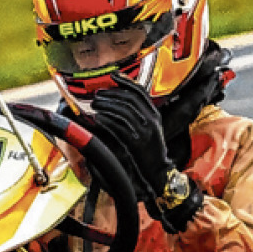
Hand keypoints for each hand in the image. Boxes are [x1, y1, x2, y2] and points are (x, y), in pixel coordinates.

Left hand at [86, 82, 203, 232]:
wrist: (158, 174)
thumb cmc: (149, 153)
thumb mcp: (149, 131)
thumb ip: (139, 117)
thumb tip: (119, 104)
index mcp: (155, 115)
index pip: (140, 92)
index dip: (125, 82)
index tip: (113, 77)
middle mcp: (151, 120)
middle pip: (128, 99)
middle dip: (111, 95)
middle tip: (97, 96)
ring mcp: (145, 131)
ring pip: (122, 111)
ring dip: (106, 106)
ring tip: (94, 106)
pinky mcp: (136, 142)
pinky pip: (118, 127)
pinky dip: (106, 121)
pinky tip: (97, 119)